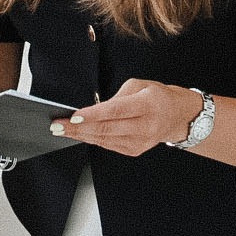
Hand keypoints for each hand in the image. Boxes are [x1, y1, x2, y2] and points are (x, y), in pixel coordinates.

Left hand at [50, 79, 196, 157]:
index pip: (115, 111)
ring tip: (62, 130)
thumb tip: (92, 109)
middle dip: (77, 128)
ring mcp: (140, 141)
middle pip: (106, 129)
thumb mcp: (139, 85)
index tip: (73, 116)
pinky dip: (91, 139)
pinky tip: (79, 134)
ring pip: (104, 139)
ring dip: (80, 135)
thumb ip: (115, 97)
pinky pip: (107, 145)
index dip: (92, 115)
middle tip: (58, 125)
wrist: (177, 117)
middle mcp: (145, 126)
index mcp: (147, 105)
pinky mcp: (134, 150)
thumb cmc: (158, 98)